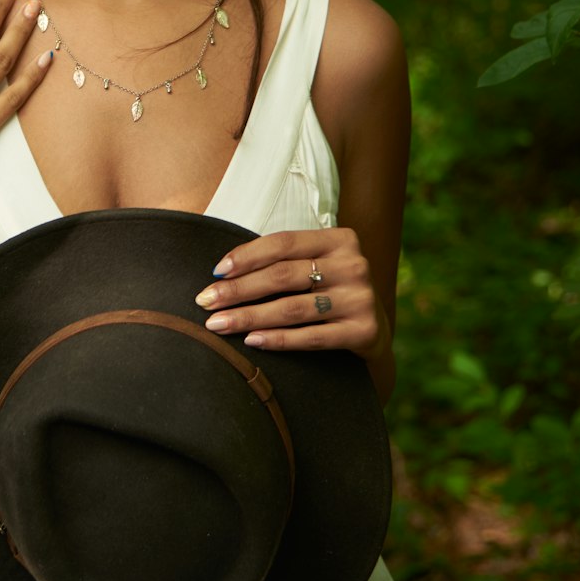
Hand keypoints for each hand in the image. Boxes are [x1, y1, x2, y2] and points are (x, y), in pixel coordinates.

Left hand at [194, 227, 387, 358]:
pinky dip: (277, 339)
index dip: (246, 256)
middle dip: (239, 290)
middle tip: (205, 302)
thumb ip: (281, 261)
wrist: (374, 329)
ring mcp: (361, 299)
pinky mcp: (364, 331)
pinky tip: (251, 340)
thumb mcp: (315, 265)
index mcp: (340, 240)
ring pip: (293, 308)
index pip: (283, 243)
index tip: (216, 273)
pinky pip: (311, 337)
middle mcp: (355, 265)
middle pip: (283, 276)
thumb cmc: (328, 290)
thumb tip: (221, 273)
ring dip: (249, 317)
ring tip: (219, 324)